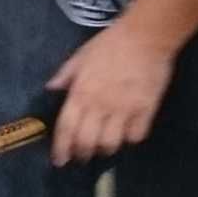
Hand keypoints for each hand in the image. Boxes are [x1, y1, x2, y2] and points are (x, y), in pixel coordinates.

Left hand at [48, 22, 174, 163]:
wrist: (146, 36)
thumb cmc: (111, 43)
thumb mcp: (81, 55)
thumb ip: (66, 75)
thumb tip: (51, 89)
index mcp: (81, 92)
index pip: (66, 127)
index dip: (61, 148)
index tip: (59, 160)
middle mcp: (100, 105)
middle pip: (87, 142)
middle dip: (82, 153)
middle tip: (83, 155)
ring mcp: (124, 109)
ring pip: (111, 144)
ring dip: (105, 148)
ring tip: (105, 144)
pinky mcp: (145, 110)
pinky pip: (135, 136)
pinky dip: (130, 138)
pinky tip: (128, 132)